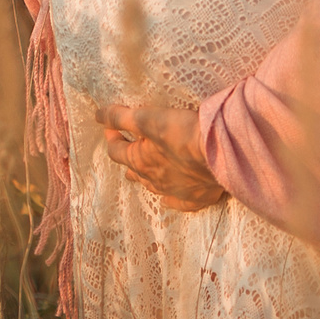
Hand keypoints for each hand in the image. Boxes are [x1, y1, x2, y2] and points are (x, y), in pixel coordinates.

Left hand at [94, 104, 226, 210]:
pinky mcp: (196, 198)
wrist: (221, 152)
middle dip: (129, 159)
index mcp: (139, 162)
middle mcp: (153, 181)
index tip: (110, 126)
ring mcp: (174, 192)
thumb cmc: (182, 131)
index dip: (111, 136)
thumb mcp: (147, 118)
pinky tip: (168, 199)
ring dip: (147, 177)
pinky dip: (171, 198)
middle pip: (133, 172)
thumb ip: (121, 117)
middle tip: (130, 147)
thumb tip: (98, 116)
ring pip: (153, 187)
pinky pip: (178, 202)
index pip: (116, 151)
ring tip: (147, 169)